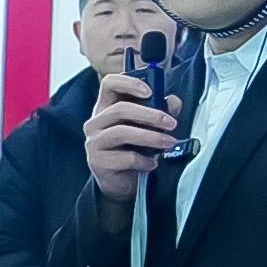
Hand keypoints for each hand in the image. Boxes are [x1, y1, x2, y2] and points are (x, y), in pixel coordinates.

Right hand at [80, 71, 177, 210]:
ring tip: (168, 142)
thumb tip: (172, 101)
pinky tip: (152, 164)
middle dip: (150, 114)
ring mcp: (94, 141)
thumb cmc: (133, 149)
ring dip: (151, 137)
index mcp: (106, 107)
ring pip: (122, 132)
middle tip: (171, 123)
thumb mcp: (148, 127)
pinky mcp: (97, 161)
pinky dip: (144, 160)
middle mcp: (95, 122)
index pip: (109, 83)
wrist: (122, 183)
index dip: (129, 83)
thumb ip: (159, 111)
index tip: (150, 91)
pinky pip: (125, 157)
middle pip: (120, 108)